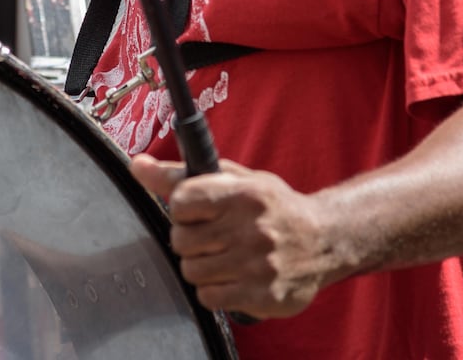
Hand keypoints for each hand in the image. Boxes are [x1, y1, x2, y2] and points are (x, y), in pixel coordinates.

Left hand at [131, 153, 334, 318]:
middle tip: (209, 238)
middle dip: (188, 240)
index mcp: (244, 194)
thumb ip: (182, 175)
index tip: (196, 212)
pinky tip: (230, 277)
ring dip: (199, 266)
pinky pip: (209, 296)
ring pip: (192, 270)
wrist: (325, 240)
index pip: (181, 201)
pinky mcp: (263, 294)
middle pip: (181, 240)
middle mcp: (252, 229)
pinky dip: (212, 289)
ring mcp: (259, 264)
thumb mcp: (234, 179)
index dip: (181, 209)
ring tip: (220, 257)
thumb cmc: (272, 206)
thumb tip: (137, 166)